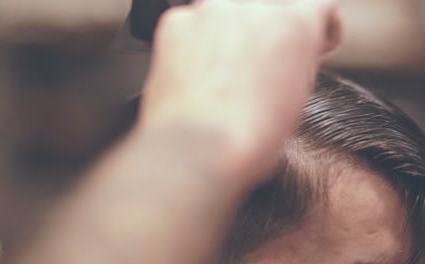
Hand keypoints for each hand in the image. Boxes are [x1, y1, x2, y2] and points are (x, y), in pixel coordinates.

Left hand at [138, 0, 339, 186]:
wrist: (197, 150)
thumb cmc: (247, 138)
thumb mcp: (298, 99)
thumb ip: (299, 61)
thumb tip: (291, 55)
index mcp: (294, 26)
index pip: (316, 7)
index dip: (314, 30)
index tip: (307, 42)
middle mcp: (255, 8)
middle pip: (267, 12)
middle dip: (264, 37)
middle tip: (254, 71)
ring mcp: (212, 12)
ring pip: (227, 17)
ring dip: (228, 38)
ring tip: (222, 77)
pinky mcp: (176, 23)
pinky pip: (192, 27)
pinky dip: (194, 45)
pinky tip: (198, 76)